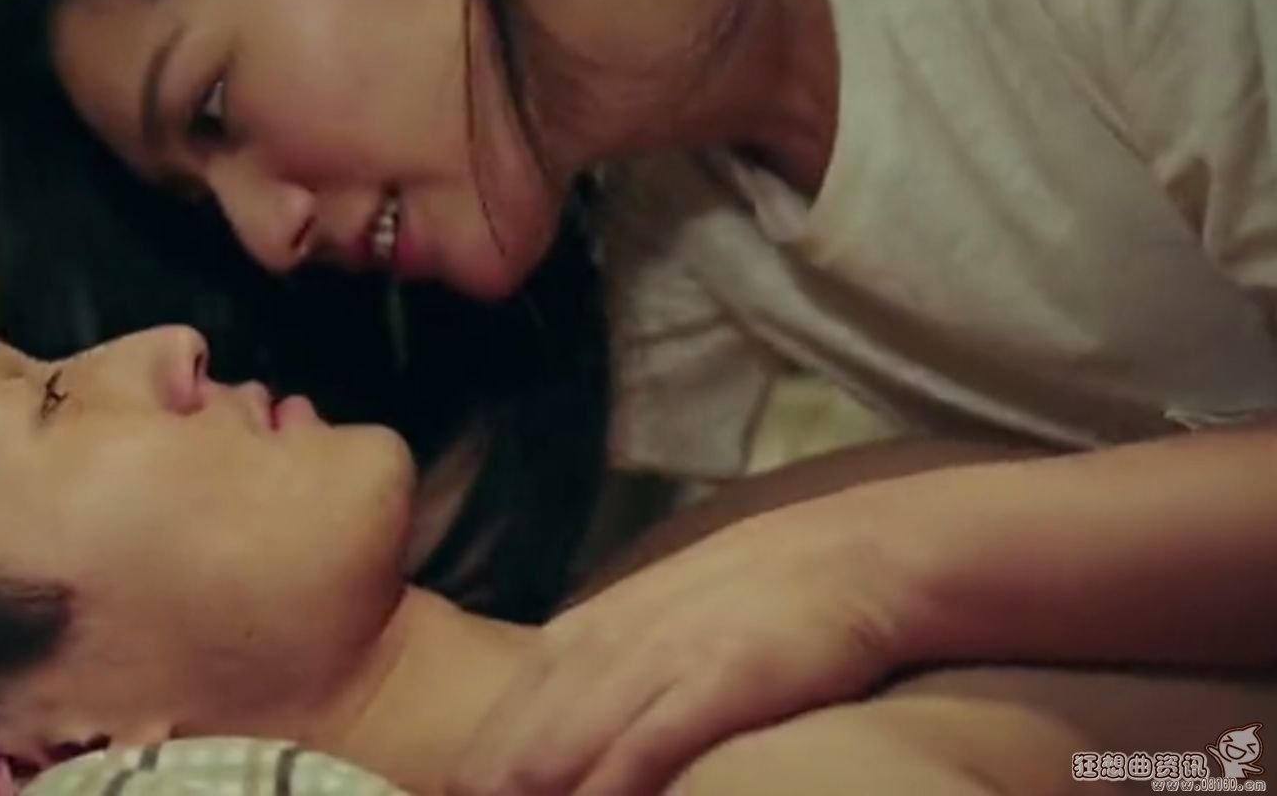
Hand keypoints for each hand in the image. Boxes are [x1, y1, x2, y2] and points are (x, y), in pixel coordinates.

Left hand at [448, 497, 923, 795]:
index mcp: (576, 640)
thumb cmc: (750, 603)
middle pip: (509, 757)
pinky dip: (612, 787)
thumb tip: (543, 763)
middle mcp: (599, 648)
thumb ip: (595, 689)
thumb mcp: (652, 634)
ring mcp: (655, 660)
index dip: (473, 794)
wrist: (853, 554)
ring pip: (560, 753)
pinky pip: (642, 747)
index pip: (492, 739)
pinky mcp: (716, 676)